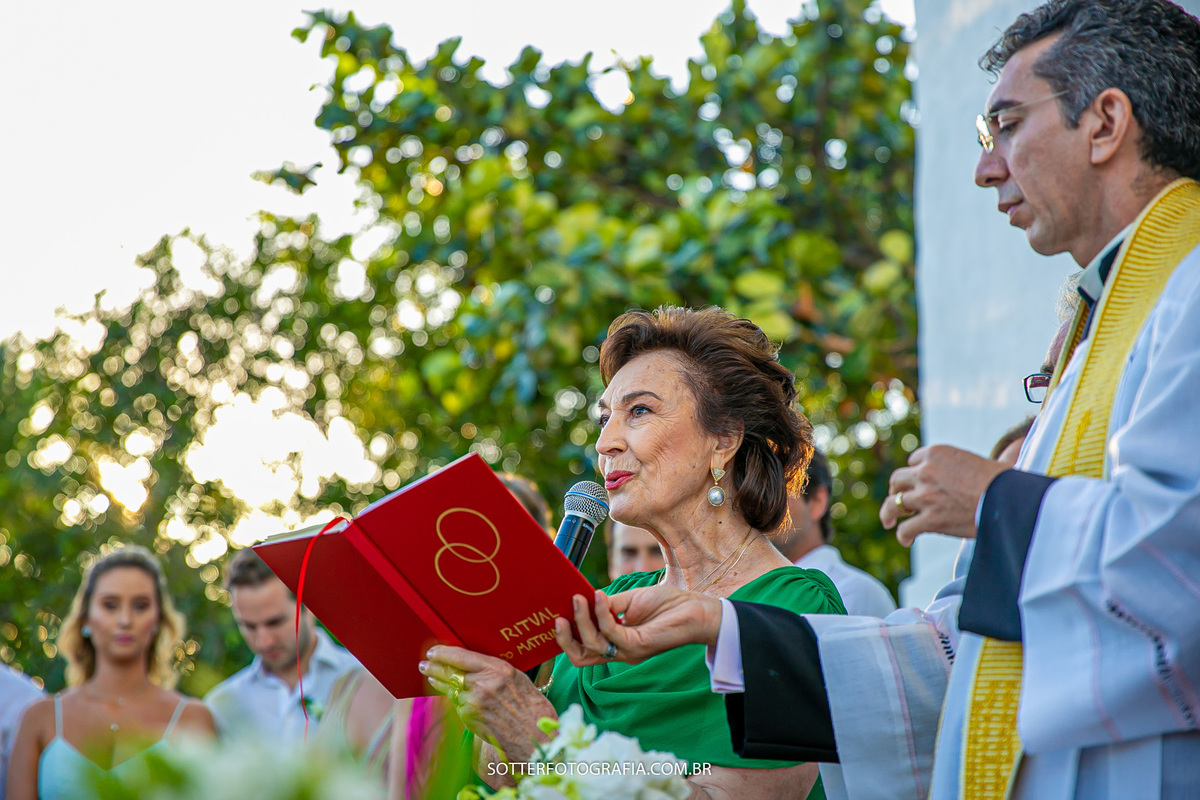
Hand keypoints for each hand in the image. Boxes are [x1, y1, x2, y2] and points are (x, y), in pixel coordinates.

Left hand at [418, 646, 553, 761]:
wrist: (535, 737)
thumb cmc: (531, 706)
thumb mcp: (517, 678)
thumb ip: (495, 670)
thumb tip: (474, 664)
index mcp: (498, 670)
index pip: (461, 656)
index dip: (444, 652)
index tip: (434, 650)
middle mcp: (483, 685)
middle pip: (450, 672)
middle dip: (434, 667)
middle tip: (424, 664)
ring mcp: (474, 704)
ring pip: (449, 689)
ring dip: (438, 682)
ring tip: (430, 675)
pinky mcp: (469, 719)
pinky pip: (457, 704)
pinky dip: (453, 698)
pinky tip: (449, 694)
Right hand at [554, 585, 722, 666]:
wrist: (695, 608)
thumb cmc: (666, 603)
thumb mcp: (629, 601)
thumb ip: (606, 605)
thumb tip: (582, 598)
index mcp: (614, 642)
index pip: (582, 649)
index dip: (565, 636)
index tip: (555, 614)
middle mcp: (618, 652)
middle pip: (580, 657)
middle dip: (565, 639)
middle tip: (557, 617)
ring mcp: (628, 651)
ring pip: (592, 645)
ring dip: (582, 620)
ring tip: (580, 597)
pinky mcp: (638, 645)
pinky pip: (611, 632)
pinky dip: (601, 613)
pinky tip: (600, 596)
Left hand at [880, 444, 1008, 545]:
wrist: (1009, 500)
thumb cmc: (1011, 482)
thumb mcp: (1001, 460)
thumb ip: (1005, 453)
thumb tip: (1024, 440)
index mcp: (937, 453)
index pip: (915, 461)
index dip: (916, 472)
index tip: (919, 481)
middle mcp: (926, 471)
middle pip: (898, 479)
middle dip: (896, 489)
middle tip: (899, 499)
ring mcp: (925, 496)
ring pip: (894, 503)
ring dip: (890, 512)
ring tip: (889, 520)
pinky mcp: (929, 519)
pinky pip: (906, 528)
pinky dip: (903, 534)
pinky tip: (907, 539)